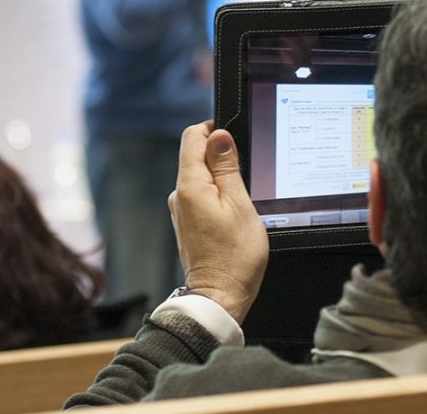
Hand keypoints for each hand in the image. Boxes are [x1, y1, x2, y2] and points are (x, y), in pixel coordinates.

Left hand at [168, 122, 268, 323]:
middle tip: (247, 174)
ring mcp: (182, 210)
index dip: (214, 130)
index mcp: (189, 186)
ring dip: (222, 178)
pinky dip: (218, 195)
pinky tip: (234, 212)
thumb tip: (219, 136)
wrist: (220, 297)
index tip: (235, 139)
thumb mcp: (240, 204)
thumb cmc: (234, 257)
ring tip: (243, 200)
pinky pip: (201, 195)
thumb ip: (227, 167)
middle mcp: (179, 195)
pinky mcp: (188, 222)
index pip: (192, 136)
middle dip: (221, 156)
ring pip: (201, 176)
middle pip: (196, 155)